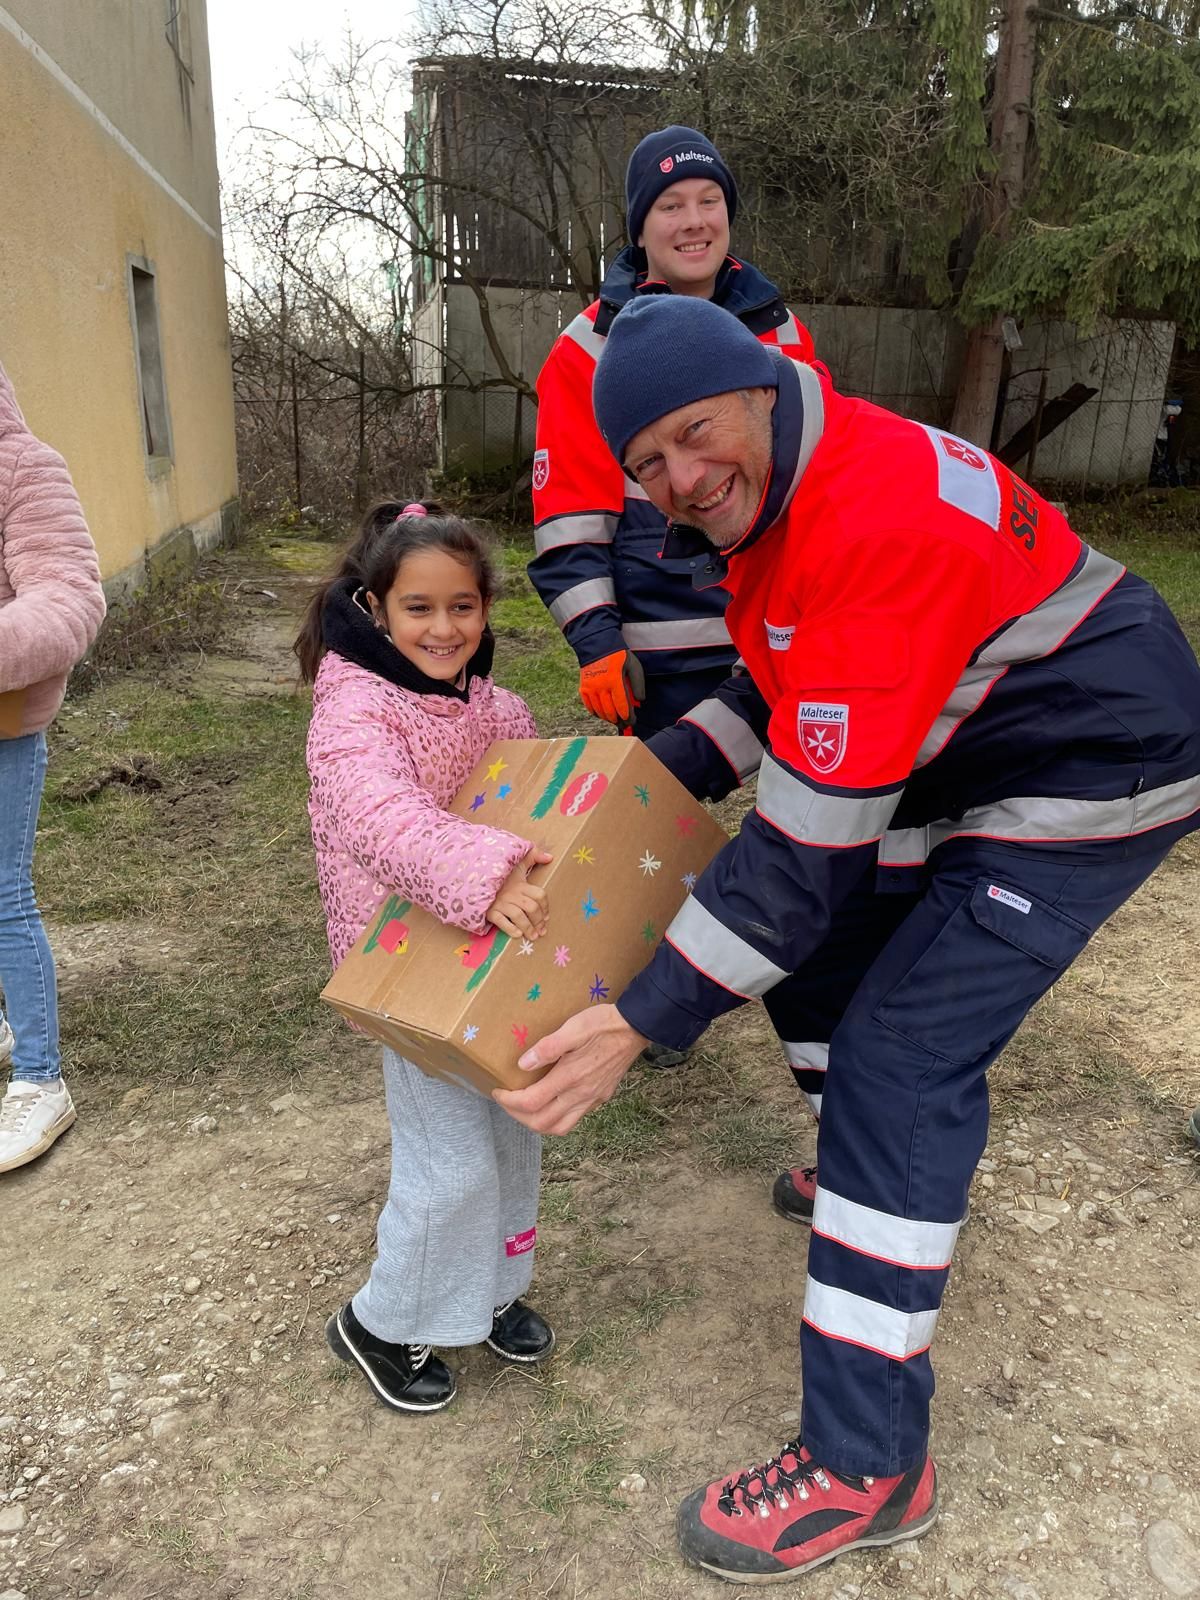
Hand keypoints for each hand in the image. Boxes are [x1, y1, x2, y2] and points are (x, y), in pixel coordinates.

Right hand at [485, 847, 551, 938]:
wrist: (474, 877)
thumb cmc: (499, 874)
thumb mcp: (516, 863)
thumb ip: (533, 857)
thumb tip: (550, 857)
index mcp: (520, 884)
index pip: (539, 895)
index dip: (546, 907)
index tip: (546, 917)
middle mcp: (512, 894)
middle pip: (531, 908)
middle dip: (538, 921)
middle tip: (542, 931)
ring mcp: (500, 903)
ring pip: (519, 916)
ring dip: (528, 928)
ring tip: (533, 936)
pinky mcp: (490, 910)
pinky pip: (501, 921)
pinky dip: (510, 929)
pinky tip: (517, 934)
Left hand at [493, 1004, 647, 1133]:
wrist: (636, 1028)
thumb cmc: (603, 1024)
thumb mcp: (573, 1028)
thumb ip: (548, 1047)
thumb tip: (523, 1064)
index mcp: (570, 1077)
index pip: (532, 1103)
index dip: (509, 1101)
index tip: (497, 1090)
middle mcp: (581, 1095)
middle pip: (542, 1123)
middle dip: (518, 1116)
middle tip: (506, 1100)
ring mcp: (592, 1099)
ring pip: (559, 1128)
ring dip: (536, 1123)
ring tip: (524, 1108)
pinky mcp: (600, 1098)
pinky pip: (573, 1120)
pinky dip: (554, 1119)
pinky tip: (550, 1102)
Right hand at [578, 650, 644, 725]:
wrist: (597, 646)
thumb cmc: (619, 656)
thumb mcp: (633, 666)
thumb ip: (638, 684)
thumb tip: (640, 701)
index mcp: (614, 681)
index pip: (622, 705)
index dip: (628, 716)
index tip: (632, 721)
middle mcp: (600, 686)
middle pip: (610, 711)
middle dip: (619, 721)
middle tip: (625, 725)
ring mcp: (590, 688)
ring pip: (600, 712)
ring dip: (608, 719)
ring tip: (616, 721)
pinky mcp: (584, 689)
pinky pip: (590, 707)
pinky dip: (597, 714)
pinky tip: (603, 715)